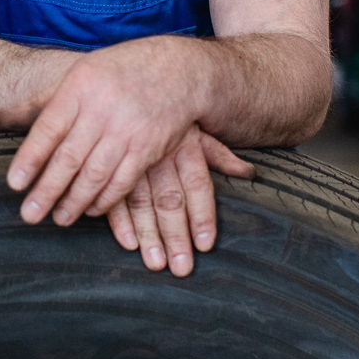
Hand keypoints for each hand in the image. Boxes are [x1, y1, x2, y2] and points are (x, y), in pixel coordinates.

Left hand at [4, 38, 204, 227]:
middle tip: (29, 214)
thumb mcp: (79, 74)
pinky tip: (91, 209)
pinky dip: (106, 200)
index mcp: (79, 89)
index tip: (14, 183)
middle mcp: (102, 111)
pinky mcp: (148, 149)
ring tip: (58, 218)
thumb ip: (42, 101)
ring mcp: (127, 131)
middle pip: (69, 158)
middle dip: (47, 190)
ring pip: (95, 174)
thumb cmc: (119, 72)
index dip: (30, 158)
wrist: (178, 70)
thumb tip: (1, 117)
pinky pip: (123, 181)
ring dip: (75, 201)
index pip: (48, 128)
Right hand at [106, 128, 253, 275]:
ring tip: (156, 264)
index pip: (197, 186)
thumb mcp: (193, 129)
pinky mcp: (108, 164)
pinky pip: (113, 195)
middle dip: (176, 236)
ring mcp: (132, 161)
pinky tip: (128, 243)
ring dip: (149, 235)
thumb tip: (250, 173)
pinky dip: (119, 221)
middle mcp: (160, 155)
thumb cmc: (163, 116)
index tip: (205, 245)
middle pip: (171, 201)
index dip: (202, 216)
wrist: (121, 90)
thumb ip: (219, 155)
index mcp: (185, 146)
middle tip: (182, 268)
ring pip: (142, 203)